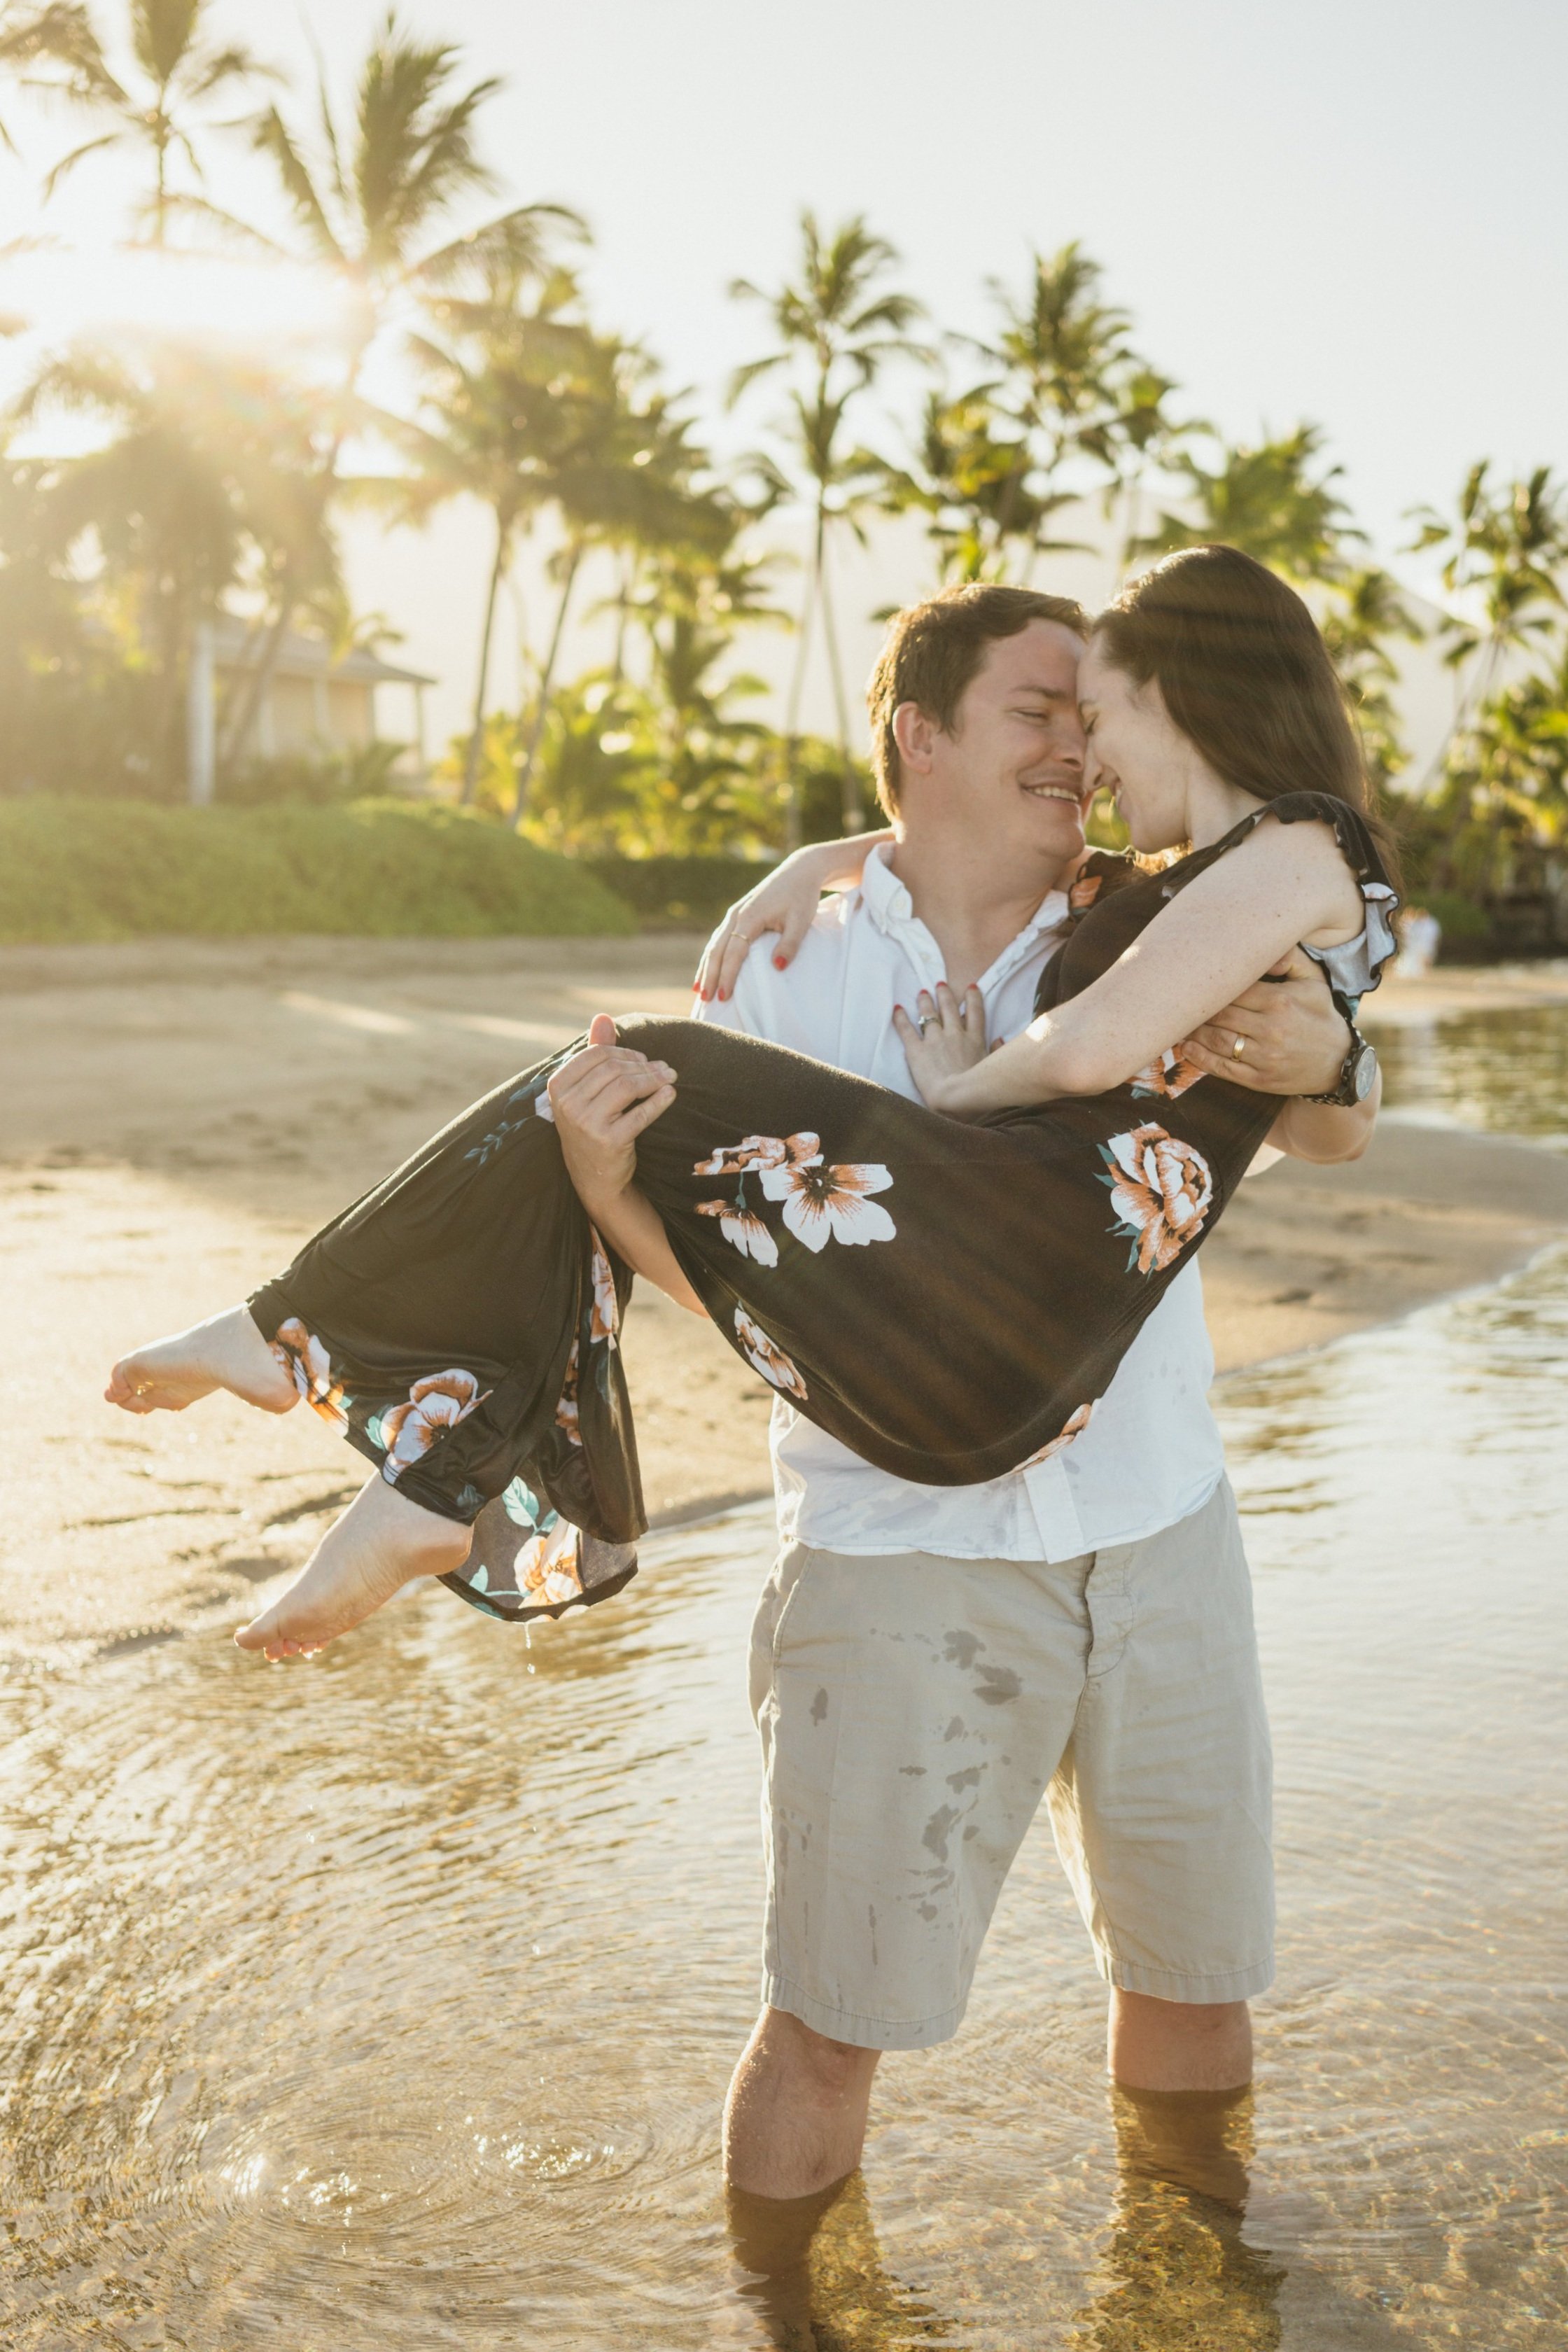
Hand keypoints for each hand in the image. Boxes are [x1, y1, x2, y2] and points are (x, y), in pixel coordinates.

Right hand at [547, 1014, 676, 1207]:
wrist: (595, 1178)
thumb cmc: (592, 1127)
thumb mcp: (587, 1091)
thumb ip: (596, 1053)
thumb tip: (603, 1016)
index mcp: (557, 1086)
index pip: (597, 1055)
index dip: (625, 1053)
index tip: (644, 1060)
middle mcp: (567, 1104)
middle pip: (614, 1069)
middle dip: (644, 1065)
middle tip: (665, 1069)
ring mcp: (586, 1124)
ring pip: (627, 1086)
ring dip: (655, 1079)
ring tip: (670, 1079)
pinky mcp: (608, 1141)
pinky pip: (640, 1113)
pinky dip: (659, 1101)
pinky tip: (670, 1095)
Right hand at [694, 834, 886, 1002]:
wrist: (800, 871)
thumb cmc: (802, 897)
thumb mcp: (801, 921)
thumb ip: (790, 944)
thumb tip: (777, 967)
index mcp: (749, 916)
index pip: (734, 952)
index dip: (728, 976)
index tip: (725, 997)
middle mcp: (736, 915)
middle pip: (717, 950)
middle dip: (710, 976)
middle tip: (705, 1000)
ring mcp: (734, 914)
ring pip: (714, 944)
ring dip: (706, 968)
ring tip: (700, 990)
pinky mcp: (737, 915)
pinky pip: (720, 939)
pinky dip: (713, 956)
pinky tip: (709, 970)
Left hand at [891, 982, 987, 1108]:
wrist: (956, 1098)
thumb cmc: (979, 1091)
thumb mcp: (994, 1068)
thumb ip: (997, 1051)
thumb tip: (1000, 1038)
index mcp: (975, 1040)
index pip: (975, 1012)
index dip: (973, 998)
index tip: (971, 987)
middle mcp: (955, 1035)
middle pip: (949, 1008)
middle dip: (944, 994)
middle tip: (940, 984)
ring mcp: (935, 1040)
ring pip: (929, 1013)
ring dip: (925, 1001)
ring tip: (922, 992)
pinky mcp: (917, 1050)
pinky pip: (906, 1029)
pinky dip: (900, 1017)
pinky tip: (897, 1008)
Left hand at [1177, 949, 1348, 1095]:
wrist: (1339, 1062)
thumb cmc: (1320, 1015)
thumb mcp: (1314, 981)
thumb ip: (1290, 957)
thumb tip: (1265, 944)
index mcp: (1280, 1001)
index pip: (1234, 989)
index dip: (1212, 985)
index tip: (1194, 978)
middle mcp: (1271, 1029)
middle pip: (1220, 1014)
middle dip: (1198, 1008)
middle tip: (1178, 999)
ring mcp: (1264, 1057)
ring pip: (1217, 1041)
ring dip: (1193, 1031)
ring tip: (1177, 1021)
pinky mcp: (1259, 1080)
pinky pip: (1221, 1068)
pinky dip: (1199, 1058)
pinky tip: (1186, 1048)